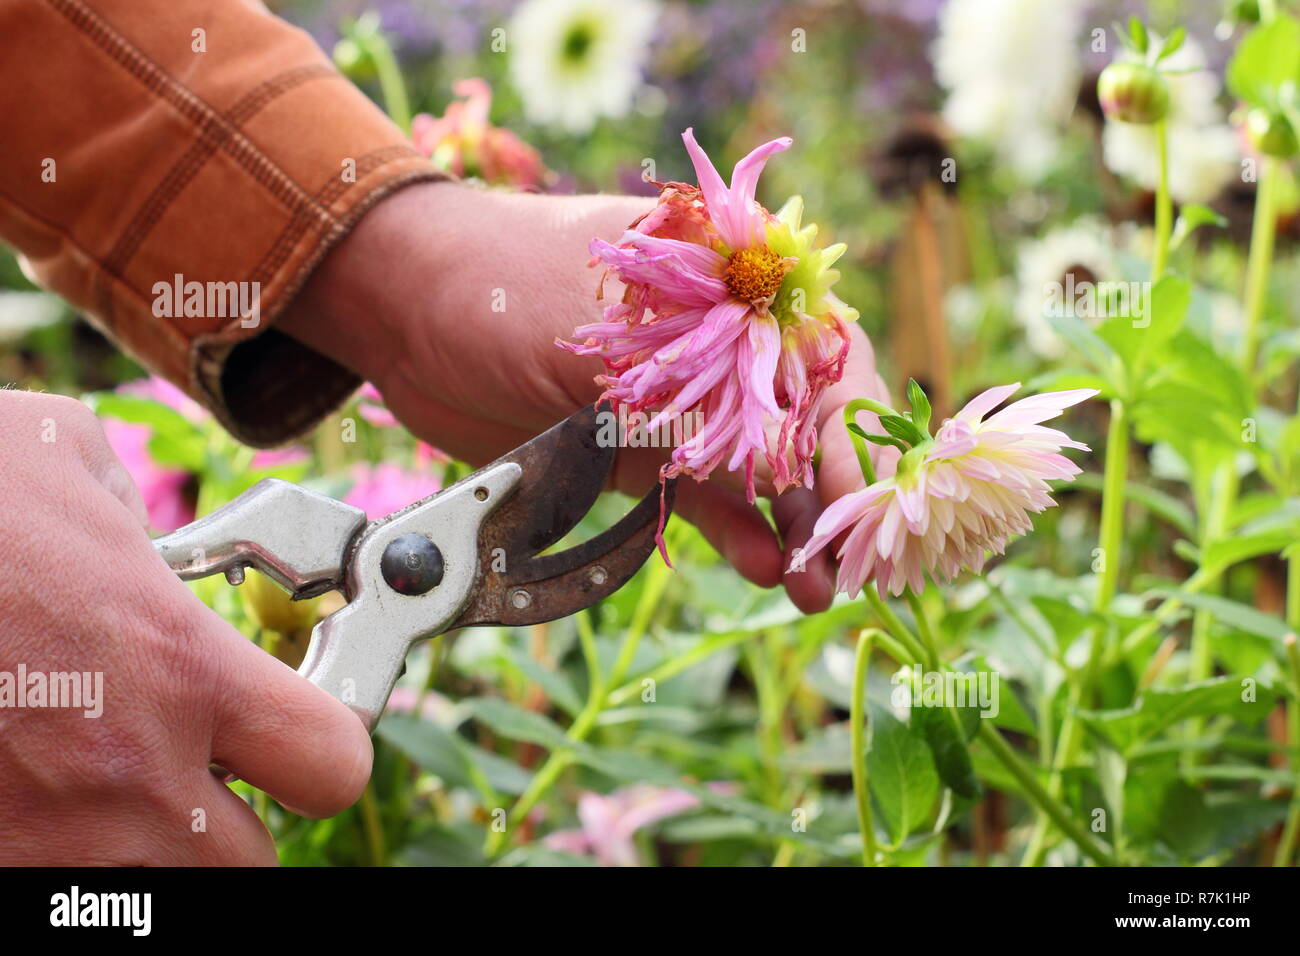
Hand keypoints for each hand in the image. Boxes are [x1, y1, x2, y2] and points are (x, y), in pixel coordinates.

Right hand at [0, 391, 371, 863]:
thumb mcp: (62, 462)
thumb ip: (136, 524)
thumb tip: (146, 544)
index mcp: (180, 668)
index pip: (333, 765)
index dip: (325, 747)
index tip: (299, 727)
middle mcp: (123, 774)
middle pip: (251, 864)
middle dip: (233, 822)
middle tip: (191, 770)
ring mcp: (35, 844)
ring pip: (150, 899)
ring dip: (143, 854)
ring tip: (97, 788)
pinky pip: (42, 893)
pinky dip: (49, 860)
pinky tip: (20, 796)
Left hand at [281, 182, 890, 612]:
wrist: (400, 312)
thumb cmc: (501, 284)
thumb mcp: (603, 336)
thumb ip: (689, 403)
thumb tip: (776, 472)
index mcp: (727, 279)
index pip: (819, 355)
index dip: (847, 429)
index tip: (860, 499)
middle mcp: (717, 343)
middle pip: (799, 421)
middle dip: (827, 493)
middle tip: (844, 561)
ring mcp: (678, 403)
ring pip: (755, 471)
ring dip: (788, 529)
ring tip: (811, 588)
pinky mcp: (638, 454)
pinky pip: (701, 498)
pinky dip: (733, 532)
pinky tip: (763, 566)